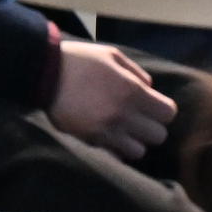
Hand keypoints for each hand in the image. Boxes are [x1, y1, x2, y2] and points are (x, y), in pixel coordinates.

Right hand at [49, 39, 176, 156]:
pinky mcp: (89, 142)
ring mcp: (106, 132)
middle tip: (140, 119)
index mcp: (132, 91)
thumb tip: (150, 88)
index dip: (163, 110)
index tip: (154, 105)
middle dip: (152, 127)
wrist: (44, 76)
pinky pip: (115, 155)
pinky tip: (108, 137)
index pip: (168, 114)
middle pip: (158, 136)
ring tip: (124, 131)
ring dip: (134, 142)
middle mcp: (123, 115)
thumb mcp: (113, 56)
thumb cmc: (80, 61)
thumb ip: (137, 73)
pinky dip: (116, 150)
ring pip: (138, 151)